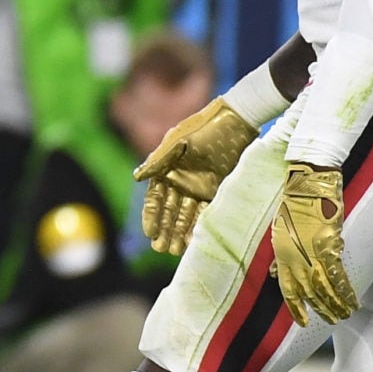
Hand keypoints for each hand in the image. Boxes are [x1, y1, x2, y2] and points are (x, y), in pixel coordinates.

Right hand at [133, 96, 257, 254]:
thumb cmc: (204, 127)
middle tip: (161, 249)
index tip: (149, 233)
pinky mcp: (216, 190)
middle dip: (164, 230)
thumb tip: (136, 177)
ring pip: (186, 215)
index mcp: (166, 170)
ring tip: (175, 251)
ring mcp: (198, 187)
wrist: (237, 120)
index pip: (155, 199)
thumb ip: (159, 160)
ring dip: (179, 233)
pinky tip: (195, 241)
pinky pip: (206, 212)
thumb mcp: (179, 141)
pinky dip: (199, 226)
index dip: (151, 217)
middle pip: (169, 211)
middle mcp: (180, 181)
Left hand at [269, 162, 355, 326]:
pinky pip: (338, 275)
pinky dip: (346, 290)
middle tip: (333, 321)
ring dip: (336, 304)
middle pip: (309, 292)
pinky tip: (352, 300)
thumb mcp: (280, 233)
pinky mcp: (328, 246)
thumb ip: (280, 257)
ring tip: (345, 315)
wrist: (307, 187)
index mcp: (282, 256)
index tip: (303, 322)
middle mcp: (295, 258)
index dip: (295, 308)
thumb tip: (274, 274)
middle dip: (321, 309)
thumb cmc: (294, 206)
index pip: (287, 290)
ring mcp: (311, 254)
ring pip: (324, 288)